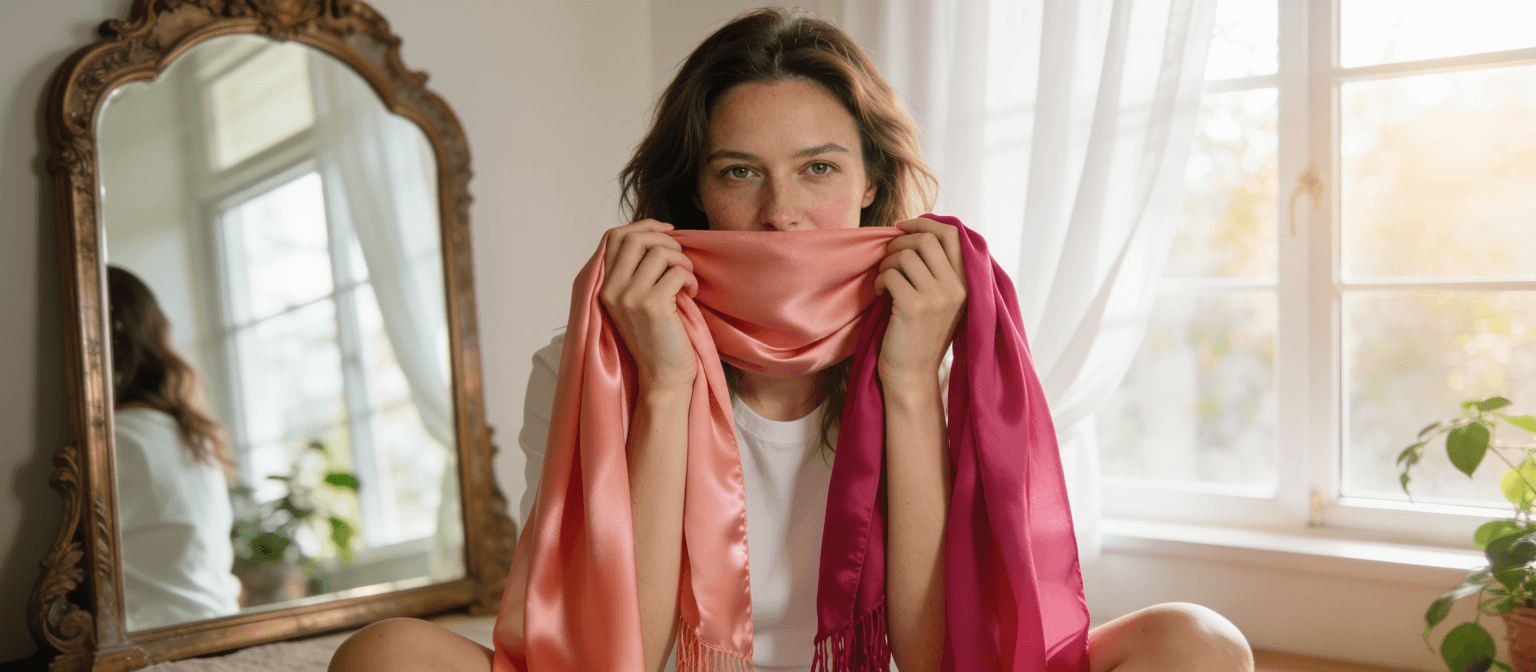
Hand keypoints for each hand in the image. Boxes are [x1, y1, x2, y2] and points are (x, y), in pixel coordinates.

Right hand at [597, 219, 698, 391]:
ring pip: (659, 252)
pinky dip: (689, 278)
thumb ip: (636, 271)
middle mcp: (611, 289)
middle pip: (634, 237)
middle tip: (680, 258)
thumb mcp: (636, 301)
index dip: (643, 225)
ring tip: (687, 279)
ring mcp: (629, 297)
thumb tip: (657, 235)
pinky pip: (676, 272)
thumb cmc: (656, 338)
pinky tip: (691, 293)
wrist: (662, 377)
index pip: (614, 237)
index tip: (667, 230)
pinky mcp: (651, 305)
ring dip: (681, 260)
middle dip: (665, 239)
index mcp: (604, 286)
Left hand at [873, 217, 966, 390]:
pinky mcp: (914, 307)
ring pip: (905, 255)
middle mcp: (957, 288)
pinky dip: (880, 280)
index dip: (923, 223)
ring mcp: (938, 297)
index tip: (902, 227)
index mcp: (966, 283)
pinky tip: (880, 294)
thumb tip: (918, 229)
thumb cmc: (920, 334)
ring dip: (887, 263)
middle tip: (888, 256)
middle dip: (899, 242)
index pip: (951, 234)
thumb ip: (938, 269)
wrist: (912, 374)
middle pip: (925, 239)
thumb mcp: (941, 299)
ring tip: (884, 280)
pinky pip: (890, 274)